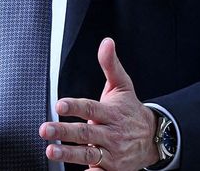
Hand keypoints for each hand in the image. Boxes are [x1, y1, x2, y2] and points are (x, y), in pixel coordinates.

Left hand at [41, 37, 158, 170]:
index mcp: (111, 113)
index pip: (90, 108)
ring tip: (51, 151)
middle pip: (85, 132)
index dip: (75, 106)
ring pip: (88, 154)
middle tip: (45, 129)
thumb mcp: (123, 85)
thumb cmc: (130, 110)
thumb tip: (106, 42)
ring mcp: (111, 153)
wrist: (153, 137)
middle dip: (64, 131)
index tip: (60, 104)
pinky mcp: (111, 169)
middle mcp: (110, 133)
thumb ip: (110, 64)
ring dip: (68, 154)